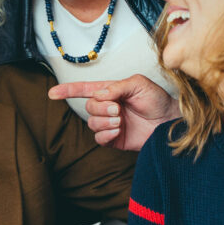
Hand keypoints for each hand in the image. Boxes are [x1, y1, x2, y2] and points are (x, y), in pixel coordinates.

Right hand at [48, 74, 180, 150]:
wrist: (171, 121)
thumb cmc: (158, 100)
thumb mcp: (139, 84)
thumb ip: (117, 87)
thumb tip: (100, 94)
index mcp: (111, 91)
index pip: (84, 90)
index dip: (67, 90)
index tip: (52, 93)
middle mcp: (108, 107)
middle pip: (88, 107)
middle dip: (100, 108)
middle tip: (118, 109)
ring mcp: (111, 124)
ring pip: (92, 123)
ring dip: (104, 121)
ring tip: (121, 120)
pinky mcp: (115, 140)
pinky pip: (99, 139)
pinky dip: (106, 134)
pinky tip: (118, 130)